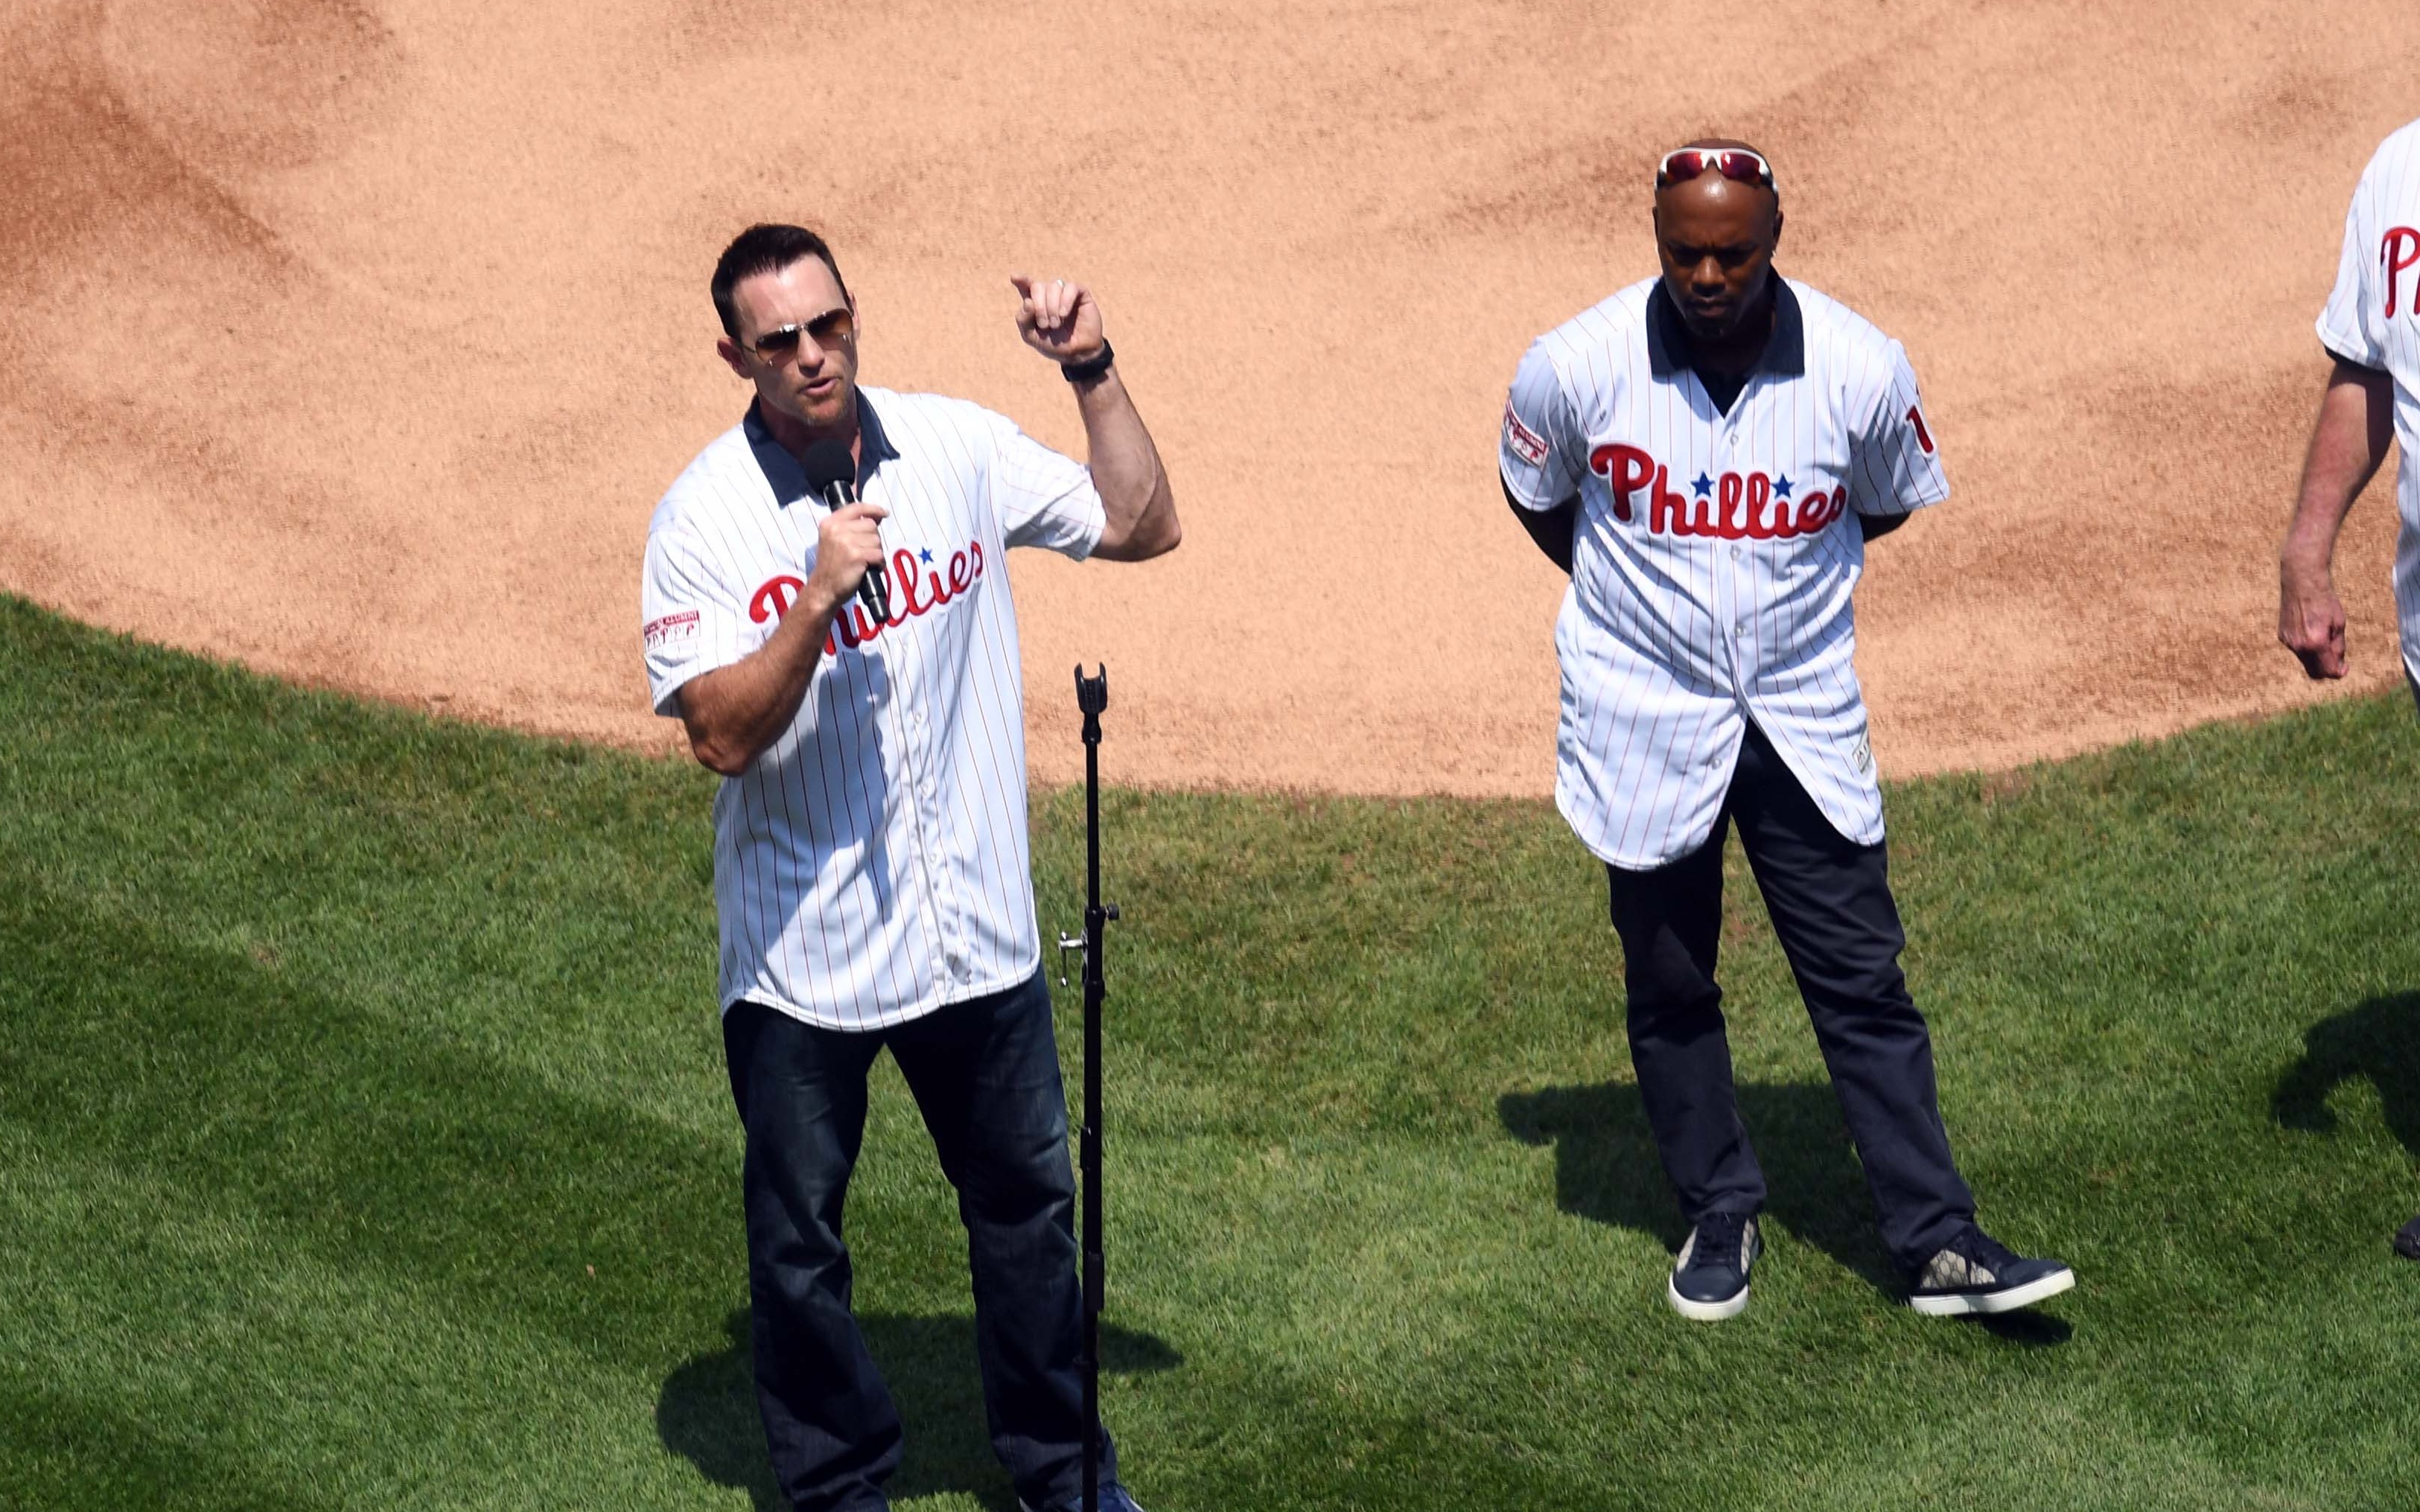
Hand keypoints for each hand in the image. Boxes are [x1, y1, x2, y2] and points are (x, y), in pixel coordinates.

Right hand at [807, 503, 888, 612]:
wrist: (823, 588)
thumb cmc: (832, 565)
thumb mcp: (833, 539)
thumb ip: (850, 526)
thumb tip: (876, 516)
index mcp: (830, 523)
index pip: (856, 507)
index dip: (873, 509)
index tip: (884, 513)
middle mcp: (836, 529)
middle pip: (871, 525)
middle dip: (873, 539)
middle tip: (864, 551)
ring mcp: (846, 542)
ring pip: (876, 540)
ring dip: (876, 552)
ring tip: (865, 561)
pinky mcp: (856, 556)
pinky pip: (879, 554)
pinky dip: (879, 563)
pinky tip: (870, 567)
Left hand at [1011, 275, 1105, 364]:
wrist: (1078, 354)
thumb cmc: (1054, 345)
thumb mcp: (1032, 337)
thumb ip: (1023, 321)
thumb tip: (1028, 301)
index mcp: (1035, 303)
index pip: (1025, 286)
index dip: (1020, 280)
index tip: (1014, 277)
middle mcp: (1049, 295)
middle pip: (1037, 287)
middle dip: (1039, 306)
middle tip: (1045, 325)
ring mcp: (1064, 293)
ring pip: (1053, 286)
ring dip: (1052, 307)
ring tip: (1056, 324)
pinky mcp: (1080, 294)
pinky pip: (1070, 288)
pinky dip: (1065, 301)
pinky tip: (1064, 314)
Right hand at [2278, 553, 2347, 678]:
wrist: (2301, 583)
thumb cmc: (2325, 601)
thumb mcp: (2339, 624)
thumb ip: (2338, 648)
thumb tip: (2339, 667)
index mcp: (2316, 643)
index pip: (2327, 671)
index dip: (2338, 672)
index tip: (2345, 667)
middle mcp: (2299, 646)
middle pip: (2314, 672)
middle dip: (2326, 669)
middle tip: (2336, 659)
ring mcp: (2288, 642)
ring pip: (2305, 661)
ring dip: (2316, 657)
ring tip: (2324, 636)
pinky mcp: (2282, 636)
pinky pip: (2297, 649)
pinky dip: (2306, 647)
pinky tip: (2311, 629)